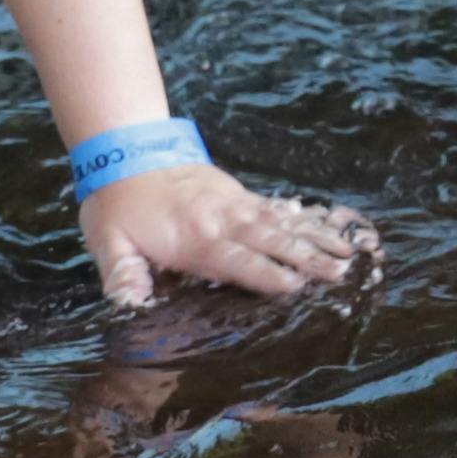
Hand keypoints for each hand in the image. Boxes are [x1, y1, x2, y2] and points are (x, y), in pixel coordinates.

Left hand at [83, 160, 375, 310]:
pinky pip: (275, 206)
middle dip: (307, 256)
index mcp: (194, 238)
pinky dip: (303, 215)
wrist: (126, 149)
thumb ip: (123, 275)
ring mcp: (233, 203)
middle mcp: (221, 219)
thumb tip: (128, 308)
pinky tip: (328, 222)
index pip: (236, 259)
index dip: (265, 273)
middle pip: (271, 239)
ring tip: (348, 251)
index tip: (296, 285)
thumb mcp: (108, 243)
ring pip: (281, 222)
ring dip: (316, 236)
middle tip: (342, 271)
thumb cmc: (116, 205)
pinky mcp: (237, 194)